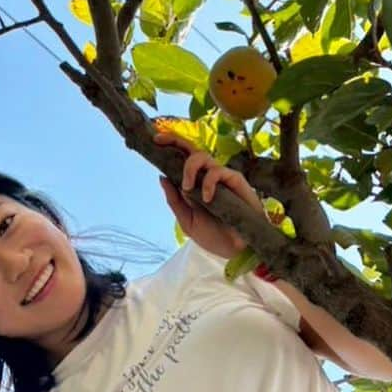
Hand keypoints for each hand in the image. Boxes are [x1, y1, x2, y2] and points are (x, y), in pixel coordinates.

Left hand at [154, 129, 266, 260]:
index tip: (155, 141)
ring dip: (190, 167)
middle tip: (162, 143)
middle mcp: (206, 177)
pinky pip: (218, 171)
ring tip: (187, 187)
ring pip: (203, 156)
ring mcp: (221, 177)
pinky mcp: (235, 180)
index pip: (182, 160)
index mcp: (194, 184)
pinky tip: (207, 198)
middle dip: (176, 141)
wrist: (235, 251)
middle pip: (192, 150)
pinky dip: (209, 182)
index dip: (170, 146)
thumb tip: (162, 177)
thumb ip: (174, 200)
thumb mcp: (186, 221)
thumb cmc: (213, 236)